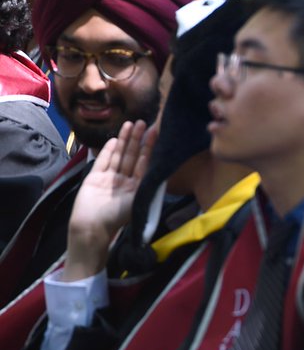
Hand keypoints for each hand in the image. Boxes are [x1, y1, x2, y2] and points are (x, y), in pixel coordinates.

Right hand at [64, 120, 156, 280]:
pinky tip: (116, 139)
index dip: (150, 148)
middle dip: (138, 139)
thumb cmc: (117, 218)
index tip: (156, 132)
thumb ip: (149, 185)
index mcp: (138, 187)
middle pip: (132, 156)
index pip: (146, 163)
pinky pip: (104, 161)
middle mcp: (125, 181)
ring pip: (119, 156)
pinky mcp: (95, 178)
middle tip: (143, 122)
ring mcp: (109, 179)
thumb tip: (166, 171)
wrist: (92, 228)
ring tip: (131, 124)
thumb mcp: (139, 201)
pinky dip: (109, 151)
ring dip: (125, 141)